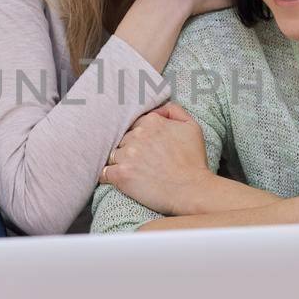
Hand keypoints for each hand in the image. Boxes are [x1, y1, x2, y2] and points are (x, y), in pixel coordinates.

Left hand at [99, 103, 216, 215]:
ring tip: (133, 172)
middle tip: (142, 162)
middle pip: (122, 139)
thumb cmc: (194, 162)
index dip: (139, 138)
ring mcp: (127, 154)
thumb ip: (174, 111)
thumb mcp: (192, 127)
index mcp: (152, 121)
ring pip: (113, 154)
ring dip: (120, 162)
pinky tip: (117, 179)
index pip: (133, 125)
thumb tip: (158, 108)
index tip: (145, 148)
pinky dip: (108, 176)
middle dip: (129, 149)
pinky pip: (104, 172)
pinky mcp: (121, 174)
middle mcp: (137, 134)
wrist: (192, 190)